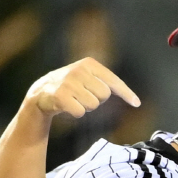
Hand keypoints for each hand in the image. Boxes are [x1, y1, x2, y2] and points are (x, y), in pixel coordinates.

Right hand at [23, 57, 140, 118]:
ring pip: (92, 105)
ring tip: (74, 100)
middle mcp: (79, 70)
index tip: (137, 104)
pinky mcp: (60, 95)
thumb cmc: (71, 87)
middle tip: (83, 96)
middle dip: (97, 100)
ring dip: (85, 107)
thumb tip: (134, 100)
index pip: (113, 80)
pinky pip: (80, 112)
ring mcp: (68, 82)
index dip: (126, 93)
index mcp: (89, 64)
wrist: (41, 92)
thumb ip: (107, 83)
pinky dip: (75, 113)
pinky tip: (67, 106)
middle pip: (104, 95)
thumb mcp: (88, 78)